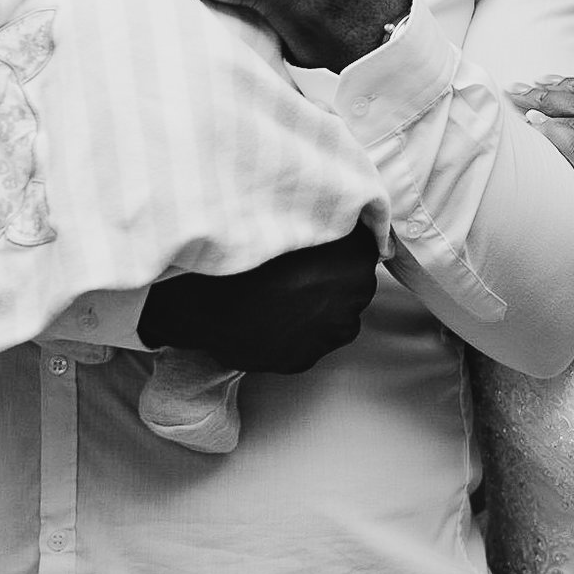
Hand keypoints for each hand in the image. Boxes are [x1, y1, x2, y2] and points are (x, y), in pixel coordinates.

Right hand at [136, 223, 380, 373]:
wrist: (205, 298)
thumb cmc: (245, 252)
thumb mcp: (290, 218)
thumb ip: (325, 219)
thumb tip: (339, 216)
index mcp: (354, 258)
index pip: (367, 247)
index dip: (344, 245)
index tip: (325, 244)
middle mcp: (351, 297)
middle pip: (354, 285)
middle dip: (334, 280)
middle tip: (298, 273)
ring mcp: (329, 331)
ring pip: (337, 319)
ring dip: (320, 310)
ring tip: (284, 300)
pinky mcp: (305, 357)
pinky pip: (310, 343)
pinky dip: (298, 335)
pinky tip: (273, 321)